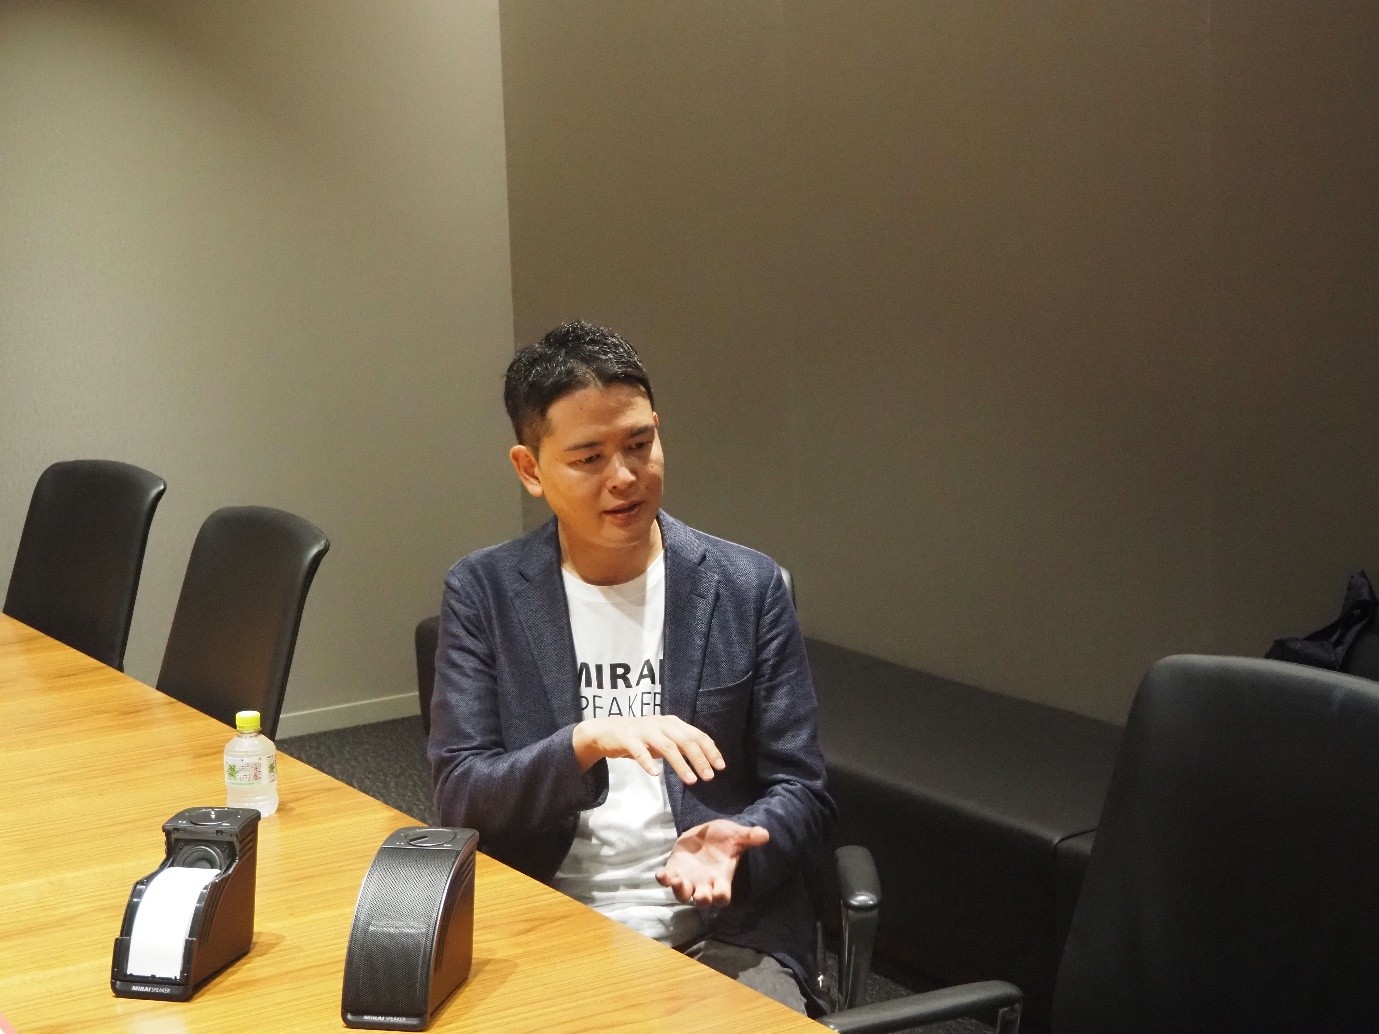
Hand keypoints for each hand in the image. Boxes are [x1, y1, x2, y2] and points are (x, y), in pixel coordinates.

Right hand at [572, 715, 724, 783]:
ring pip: (667, 746)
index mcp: (672, 723)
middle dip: (699, 758)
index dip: (710, 750)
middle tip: (709, 776)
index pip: (696, 735)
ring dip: (681, 764)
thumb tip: (705, 761)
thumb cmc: (641, 738)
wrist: (608, 731)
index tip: (720, 766)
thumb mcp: (664, 738)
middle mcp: (661, 724)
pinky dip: (648, 762)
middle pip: (685, 740)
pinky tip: (655, 774)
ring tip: (691, 780)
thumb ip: (681, 745)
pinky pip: (639, 752)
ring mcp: (644, 730)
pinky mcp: (628, 739)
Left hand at [656, 819, 768, 907]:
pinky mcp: (674, 870)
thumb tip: (765, 834)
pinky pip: (668, 880)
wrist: (706, 833)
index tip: (719, 892)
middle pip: (703, 901)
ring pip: (683, 895)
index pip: (723, 896)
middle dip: (701, 899)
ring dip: (680, 891)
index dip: (721, 897)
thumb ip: (749, 836)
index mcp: (721, 879)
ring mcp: (688, 880)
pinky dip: (664, 878)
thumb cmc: (724, 838)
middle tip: (700, 894)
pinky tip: (661, 874)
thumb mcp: (737, 834)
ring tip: (677, 881)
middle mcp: (705, 884)